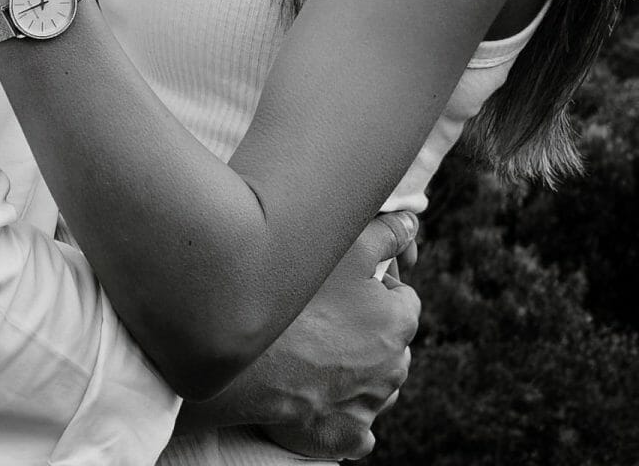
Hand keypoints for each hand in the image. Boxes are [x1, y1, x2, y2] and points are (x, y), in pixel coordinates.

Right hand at [185, 212, 419, 459]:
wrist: (247, 355)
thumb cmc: (295, 297)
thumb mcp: (344, 247)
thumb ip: (384, 233)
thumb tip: (410, 225)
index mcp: (400, 322)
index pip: (402, 298)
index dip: (372, 285)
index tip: (340, 282)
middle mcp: (393, 366)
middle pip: (386, 341)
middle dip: (363, 328)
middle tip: (320, 312)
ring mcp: (367, 402)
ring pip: (371, 383)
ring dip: (352, 369)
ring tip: (308, 348)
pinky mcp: (341, 432)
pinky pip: (355, 431)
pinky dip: (344, 419)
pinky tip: (320, 397)